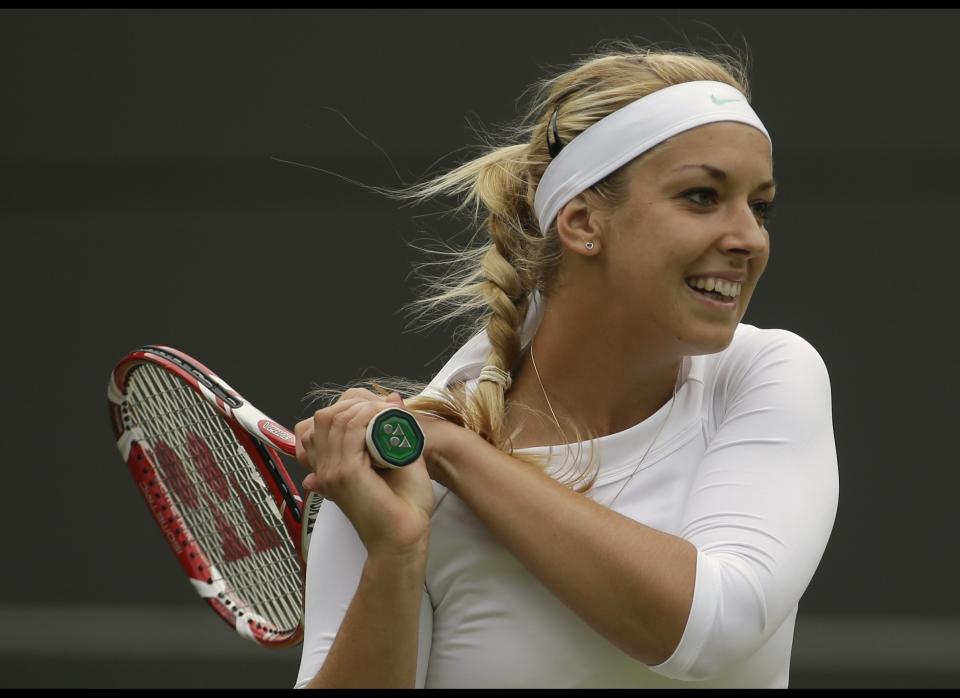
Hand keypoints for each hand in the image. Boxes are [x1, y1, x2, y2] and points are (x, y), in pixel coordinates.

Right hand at [295, 388, 433, 558]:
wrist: (406, 535)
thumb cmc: (404, 505)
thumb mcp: (397, 457)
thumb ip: (391, 428)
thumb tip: (392, 399)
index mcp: (331, 465)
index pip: (322, 422)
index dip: (351, 406)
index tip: (381, 408)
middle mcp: (325, 467)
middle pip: (324, 416)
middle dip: (355, 403)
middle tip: (385, 410)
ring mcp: (330, 470)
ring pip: (334, 418)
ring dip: (366, 407)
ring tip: (390, 414)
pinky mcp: (344, 473)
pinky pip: (348, 429)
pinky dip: (369, 416)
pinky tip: (387, 419)